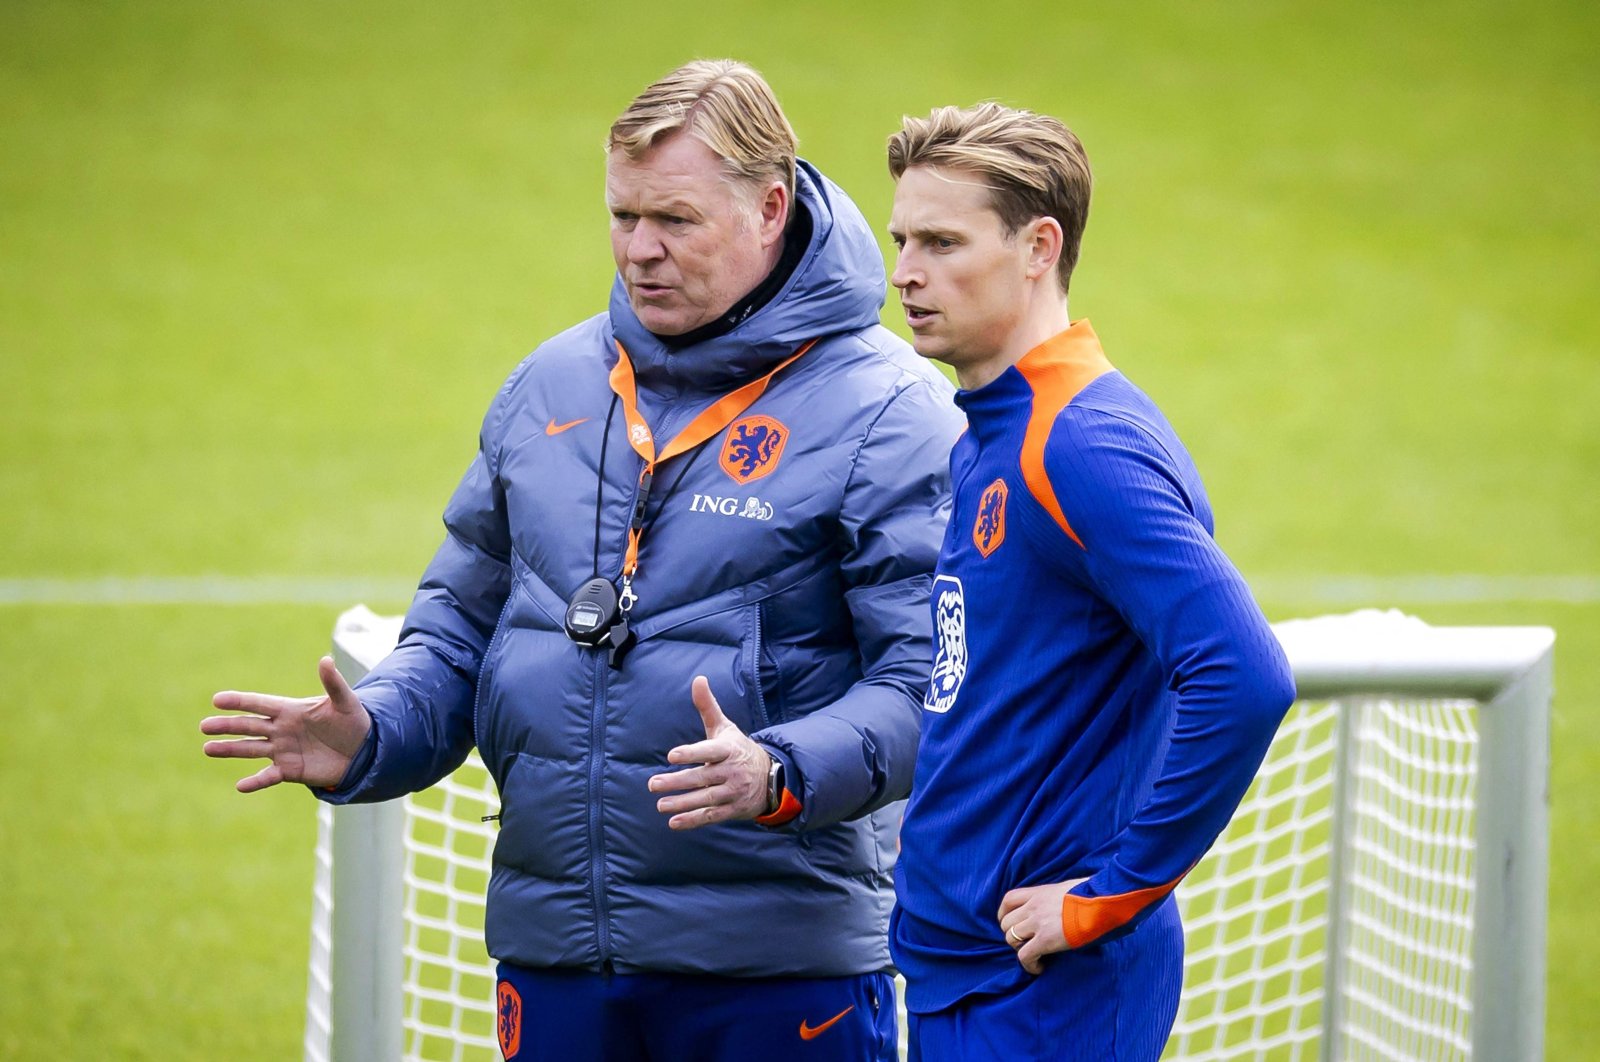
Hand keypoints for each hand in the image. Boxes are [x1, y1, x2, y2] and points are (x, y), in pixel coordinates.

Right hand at [201, 656, 372, 792]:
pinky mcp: (290, 770)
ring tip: (208, 748)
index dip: (240, 701)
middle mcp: (281, 729)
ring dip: (230, 750)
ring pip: (251, 749)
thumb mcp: (345, 701)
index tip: (217, 699)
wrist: (362, 750)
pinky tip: (240, 786)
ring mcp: (283, 750)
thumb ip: (333, 683)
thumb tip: (325, 659)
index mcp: (290, 710)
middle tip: (204, 725)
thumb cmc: (352, 721)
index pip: (260, 703)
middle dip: (227, 725)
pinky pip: (268, 776)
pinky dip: (255, 781)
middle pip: (249, 726)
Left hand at [647, 676, 771, 829]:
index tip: (672, 756)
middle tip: (653, 784)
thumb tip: (698, 679)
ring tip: (660, 804)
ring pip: (706, 799)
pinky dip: (694, 820)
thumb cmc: (738, 749)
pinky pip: (712, 816)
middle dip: (677, 782)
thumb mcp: (725, 727)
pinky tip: (674, 823)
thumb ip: (708, 707)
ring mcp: (734, 792)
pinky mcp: (734, 809)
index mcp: (728, 749)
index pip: (709, 751)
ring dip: (682, 803)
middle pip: (703, 778)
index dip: (692, 753)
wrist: (772, 777)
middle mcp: (732, 771)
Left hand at [997, 877, 1086, 974]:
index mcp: (1039, 893)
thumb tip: (1067, 901)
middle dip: (1013, 934)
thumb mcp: (1070, 887)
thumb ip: (1060, 895)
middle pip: (1006, 922)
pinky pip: (1024, 956)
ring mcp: (1038, 923)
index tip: (1010, 923)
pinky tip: (1040, 968)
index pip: (1008, 900)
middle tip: (1028, 943)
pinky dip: (1029, 965)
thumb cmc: (1095, 894)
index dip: (1005, 914)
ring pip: (1011, 939)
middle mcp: (1034, 906)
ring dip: (1020, 949)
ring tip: (1035, 955)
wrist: (1102, 902)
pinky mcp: (1045, 940)